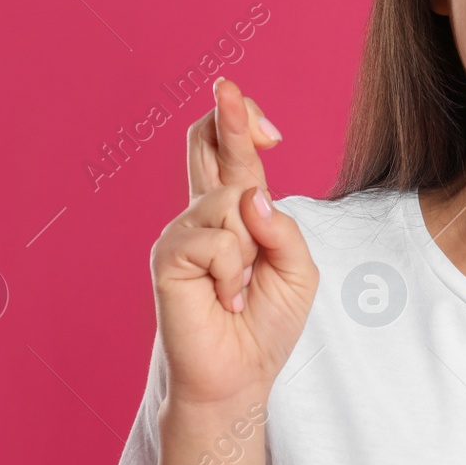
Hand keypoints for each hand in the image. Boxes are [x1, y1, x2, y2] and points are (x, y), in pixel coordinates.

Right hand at [148, 77, 318, 405]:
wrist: (239, 376)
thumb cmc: (265, 324)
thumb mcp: (297, 270)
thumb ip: (283, 229)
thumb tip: (252, 195)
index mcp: (234, 214)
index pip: (231, 155)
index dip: (240, 124)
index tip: (253, 110)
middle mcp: (202, 215)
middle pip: (205, 144)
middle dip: (227, 117)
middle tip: (229, 88)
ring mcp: (181, 233)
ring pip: (229, 200)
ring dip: (249, 249)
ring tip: (239, 288)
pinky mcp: (169, 257)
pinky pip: (218, 240)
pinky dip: (233, 272)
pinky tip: (225, 299)